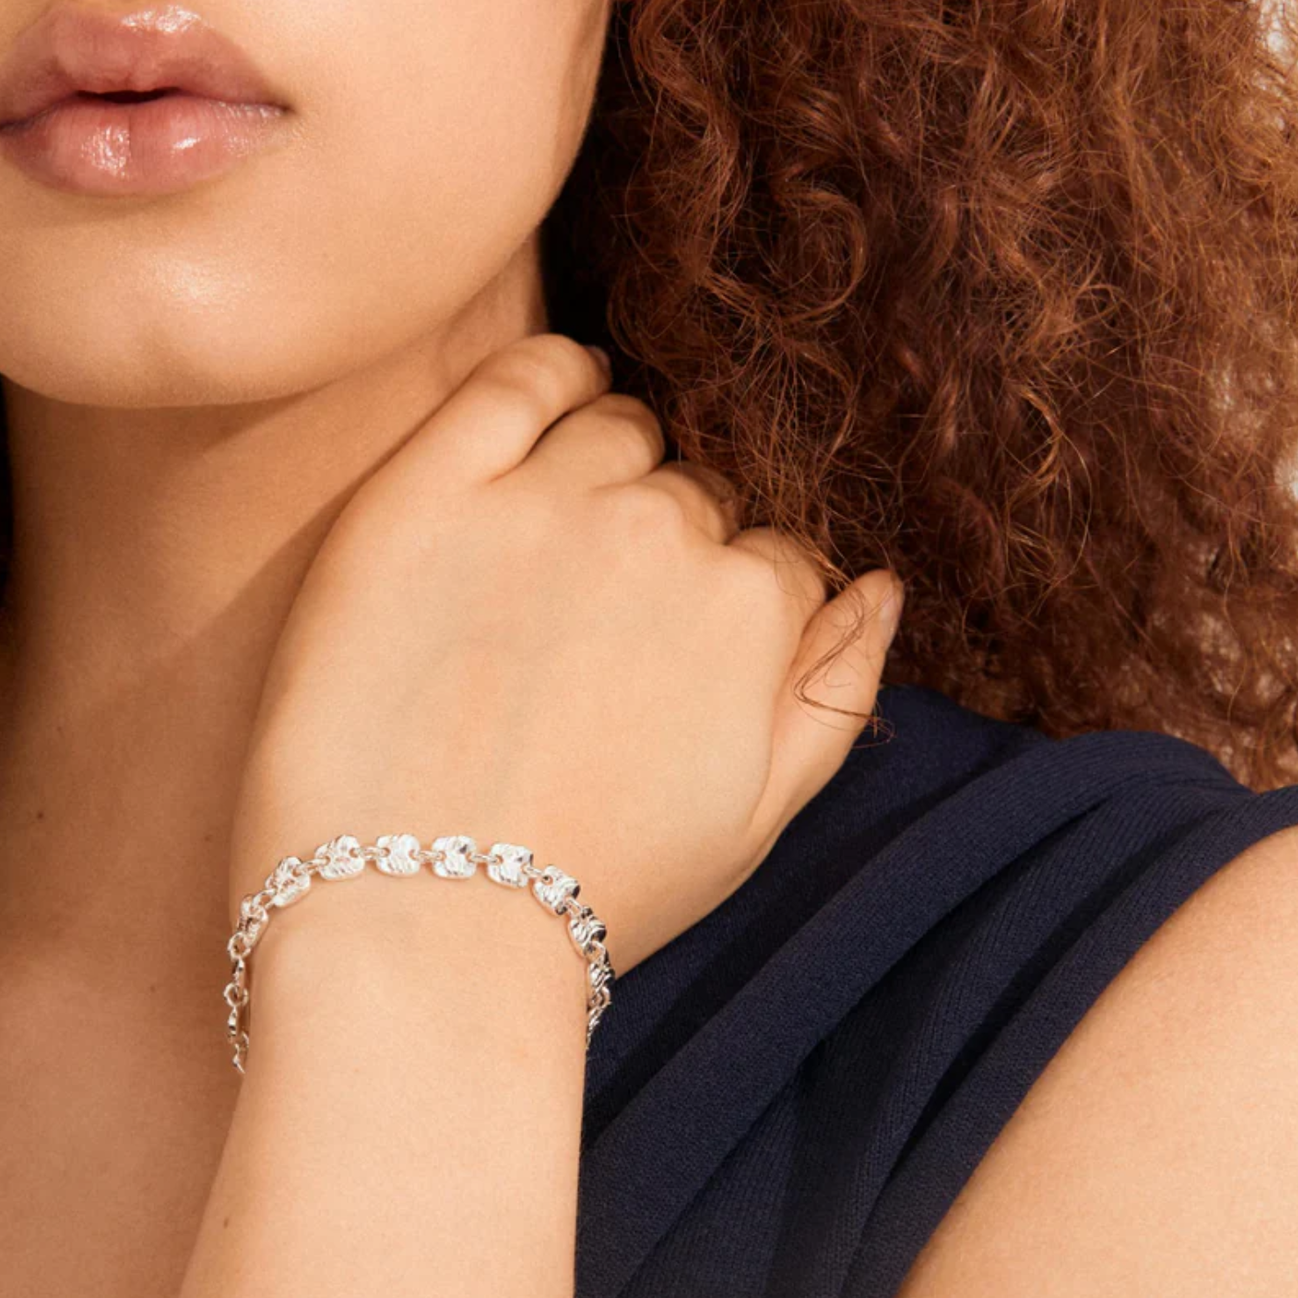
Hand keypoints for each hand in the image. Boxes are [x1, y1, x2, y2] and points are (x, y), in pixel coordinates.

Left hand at [228, 332, 904, 980]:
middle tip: (593, 620)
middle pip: (692, 491)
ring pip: (615, 428)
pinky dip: (549, 376)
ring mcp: (540, 503)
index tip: (664, 653)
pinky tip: (549, 403)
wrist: (411, 921)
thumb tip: (885, 586)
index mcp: (749, 609)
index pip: (770, 555)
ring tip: (555, 540)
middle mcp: (661, 534)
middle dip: (665, 542)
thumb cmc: (590, 887)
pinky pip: (518, 377)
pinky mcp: (426, 490)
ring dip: (607, 464)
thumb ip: (837, 688)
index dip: (724, 602)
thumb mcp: (755, 818)